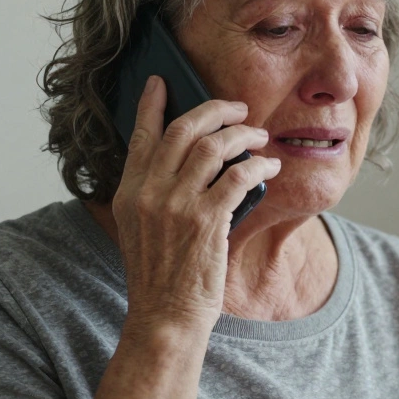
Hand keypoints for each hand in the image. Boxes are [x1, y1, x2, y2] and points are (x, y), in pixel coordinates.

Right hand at [111, 76, 281, 332]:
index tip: (161, 81)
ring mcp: (176, 205)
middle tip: (238, 109)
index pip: (141, 136)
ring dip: (244, 135)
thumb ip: (155, 193)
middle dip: (215, 110)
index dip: (152, 104)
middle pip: (183, 130)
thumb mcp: (142, 229)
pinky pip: (239, 175)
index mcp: (128, 192)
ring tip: (259, 137)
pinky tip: (269, 165)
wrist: (165, 317)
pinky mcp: (206, 220)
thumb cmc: (161, 275)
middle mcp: (148, 193)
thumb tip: (191, 157)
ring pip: (215, 146)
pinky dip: (258, 164)